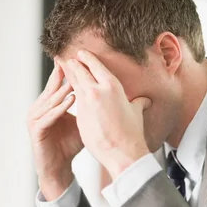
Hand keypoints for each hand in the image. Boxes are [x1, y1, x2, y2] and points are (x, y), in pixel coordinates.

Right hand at [26, 61, 83, 199]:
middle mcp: (40, 108)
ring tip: (77, 81)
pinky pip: (48, 117)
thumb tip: (115, 97)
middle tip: (75, 61)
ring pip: (50, 100)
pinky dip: (59, 108)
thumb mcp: (83, 121)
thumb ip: (92, 107)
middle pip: (53, 87)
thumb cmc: (70, 143)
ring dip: (63, 90)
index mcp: (50, 104)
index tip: (80, 57)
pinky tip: (71, 101)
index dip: (69, 70)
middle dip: (64, 75)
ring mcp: (36, 119)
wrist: (59, 166)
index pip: (59, 83)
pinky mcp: (37, 131)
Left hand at [58, 50, 150, 178]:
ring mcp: (86, 103)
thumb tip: (145, 100)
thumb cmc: (131, 133)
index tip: (80, 54)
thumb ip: (137, 103)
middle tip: (66, 59)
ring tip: (62, 71)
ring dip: (68, 77)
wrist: (122, 152)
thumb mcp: (136, 113)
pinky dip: (68, 95)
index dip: (86, 58)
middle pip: (80, 71)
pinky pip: (73, 101)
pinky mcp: (79, 116)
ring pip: (73, 84)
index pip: (96, 65)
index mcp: (112, 86)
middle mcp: (97, 91)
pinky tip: (66, 94)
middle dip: (72, 64)